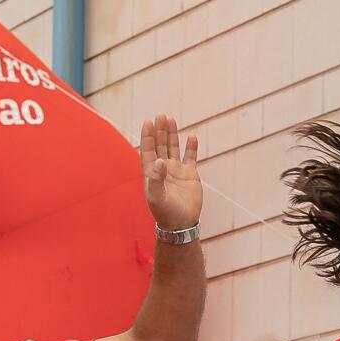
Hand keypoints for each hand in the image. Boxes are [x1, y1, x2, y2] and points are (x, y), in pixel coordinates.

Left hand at [141, 114, 200, 231]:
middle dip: (160, 131)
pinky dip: (191, 147)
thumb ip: (156, 178)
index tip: (148, 122)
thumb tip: (159, 160)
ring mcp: (177, 171)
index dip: (148, 136)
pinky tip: (191, 136)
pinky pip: (190, 157)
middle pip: (160, 145)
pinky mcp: (190, 175)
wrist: (181, 224)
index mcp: (151, 172)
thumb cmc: (165, 212)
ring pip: (173, 148)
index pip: (148, 150)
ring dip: (172, 135)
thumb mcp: (157, 196)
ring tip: (171, 119)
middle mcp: (163, 169)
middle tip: (161, 115)